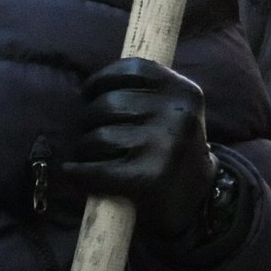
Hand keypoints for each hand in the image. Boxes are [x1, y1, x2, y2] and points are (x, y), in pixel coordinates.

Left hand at [57, 58, 218, 238]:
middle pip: (108, 103)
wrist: (198, 201)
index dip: (101, 79)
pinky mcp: (148, 178)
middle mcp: (177, 114)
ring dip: (85, 148)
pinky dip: (78, 173)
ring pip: (99, 136)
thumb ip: (146, 92)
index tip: (89, 93)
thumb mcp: (174, 110)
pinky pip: (96, 170)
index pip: (131, 69)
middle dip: (89, 119)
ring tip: (90, 156)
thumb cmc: (172, 150)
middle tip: (89, 133)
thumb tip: (92, 85)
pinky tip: (72, 173)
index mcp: (183, 90)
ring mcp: (164, 146)